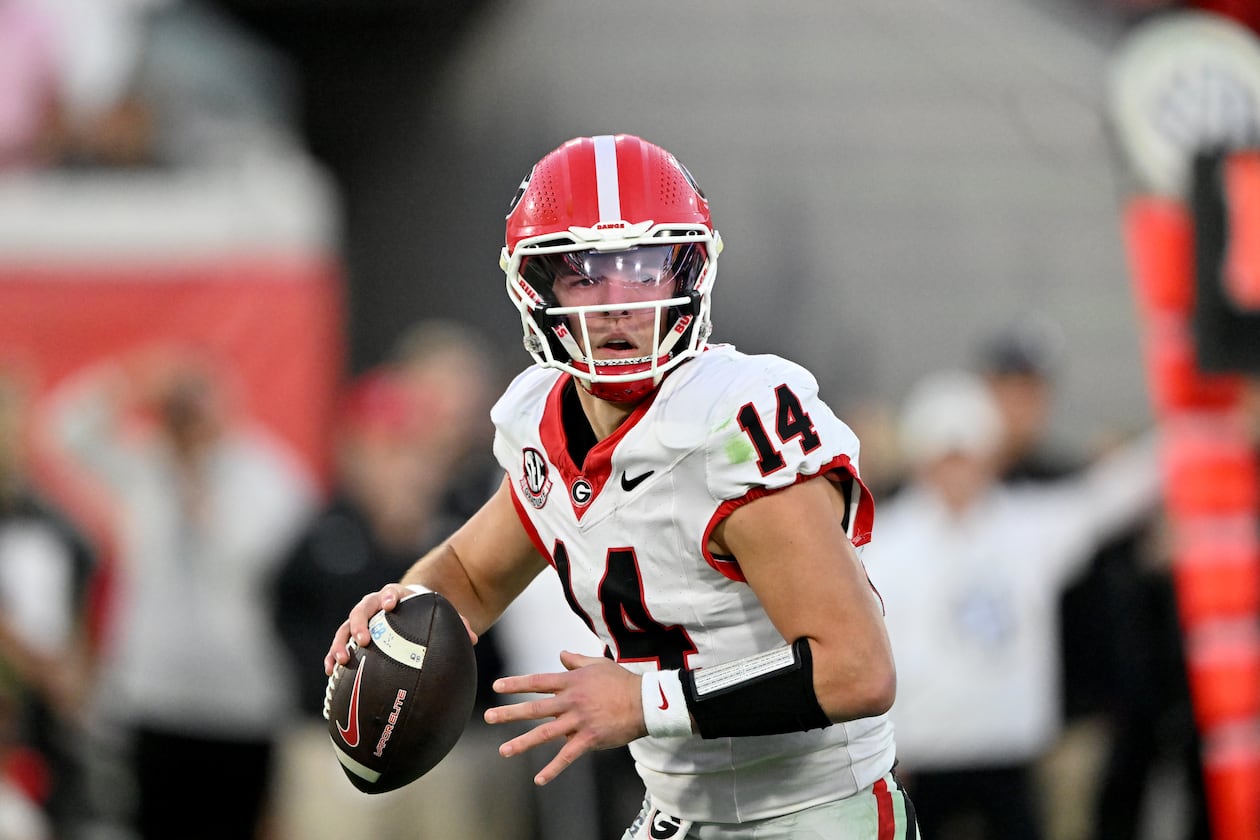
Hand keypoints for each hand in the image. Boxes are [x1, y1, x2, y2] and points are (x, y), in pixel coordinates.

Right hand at [322, 583, 477, 674]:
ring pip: (345, 627)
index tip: (390, 604)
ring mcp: (362, 620)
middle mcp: (374, 605)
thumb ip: (455, 623)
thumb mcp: (439, 613)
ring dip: (341, 643)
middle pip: (362, 609)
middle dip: (360, 623)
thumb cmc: (424, 612)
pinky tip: (330, 671)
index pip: (391, 592)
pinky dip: (333, 655)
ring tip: (341, 660)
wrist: (407, 608)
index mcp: (396, 595)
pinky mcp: (353, 635)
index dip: (388, 597)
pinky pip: (340, 644)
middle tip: (364, 639)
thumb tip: (473, 639)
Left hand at [484, 651, 645, 785]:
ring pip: (545, 733)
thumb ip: (576, 661)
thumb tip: (562, 654)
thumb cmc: (622, 682)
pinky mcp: (588, 739)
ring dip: (522, 743)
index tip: (497, 686)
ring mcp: (578, 721)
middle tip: (488, 717)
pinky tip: (539, 779)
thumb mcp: (598, 664)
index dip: (516, 684)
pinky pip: (567, 756)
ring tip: (504, 750)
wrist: (645, 702)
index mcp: (571, 682)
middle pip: (534, 708)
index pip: (537, 682)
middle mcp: (571, 701)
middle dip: (509, 713)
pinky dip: (552, 769)